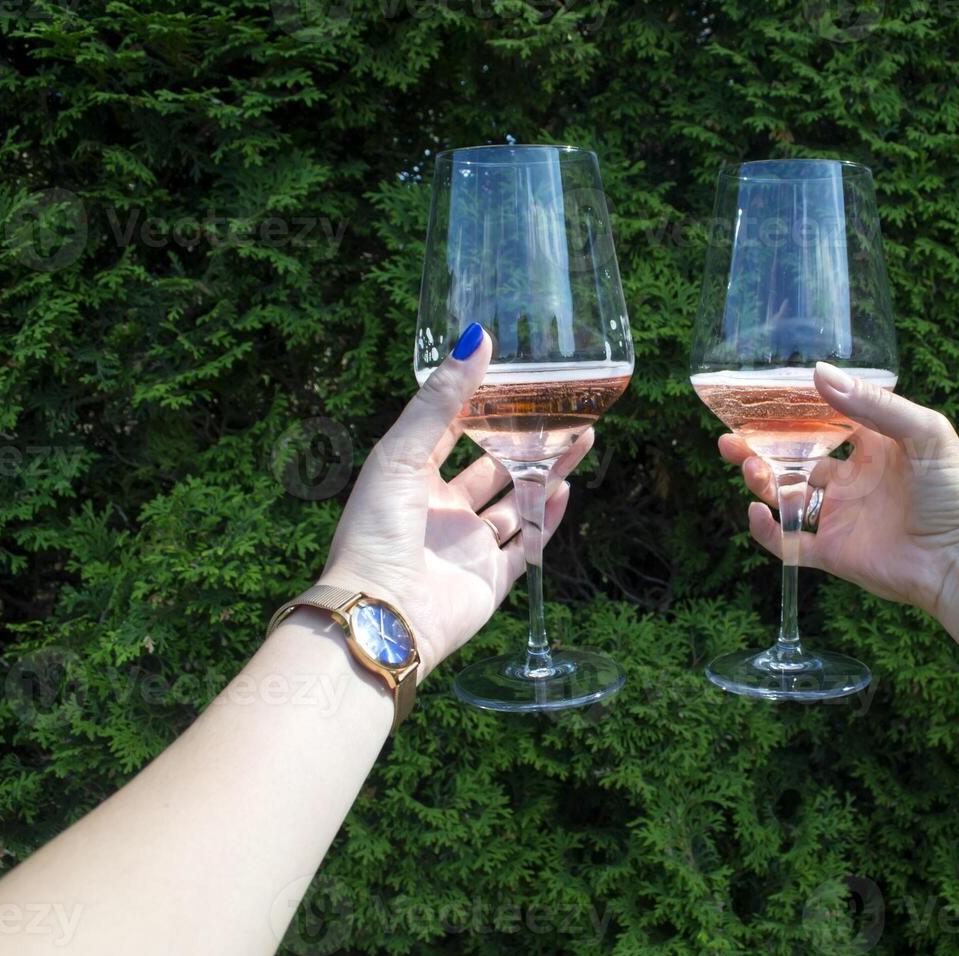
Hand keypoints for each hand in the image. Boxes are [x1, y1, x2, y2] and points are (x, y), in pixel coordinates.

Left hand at [318, 330, 591, 676]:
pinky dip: (548, 518)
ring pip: (517, 502)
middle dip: (526, 440)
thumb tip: (478, 338)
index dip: (479, 406)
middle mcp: (441, 511)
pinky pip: (528, 545)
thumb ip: (441, 400)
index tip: (513, 376)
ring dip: (547, 473)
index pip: (450, 432)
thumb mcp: (401, 453)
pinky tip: (567, 490)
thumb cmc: (377, 530)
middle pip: (493, 467)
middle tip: (562, 411)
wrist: (383, 612)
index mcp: (411, 479)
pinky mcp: (491, 579)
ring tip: (582, 440)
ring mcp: (468, 546)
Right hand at [720, 362, 958, 614]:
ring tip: (750, 469)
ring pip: (786, 497)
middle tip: (731, 439)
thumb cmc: (957, 492)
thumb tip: (819, 373)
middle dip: (760, 449)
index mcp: (874, 448)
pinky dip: (767, 531)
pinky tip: (757, 511)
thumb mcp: (924, 432)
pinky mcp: (833, 553)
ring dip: (762, 482)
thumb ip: (872, 404)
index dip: (793, 413)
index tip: (761, 400)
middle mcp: (852, 480)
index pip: (824, 423)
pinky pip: (788, 544)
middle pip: (794, 460)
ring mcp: (840, 517)